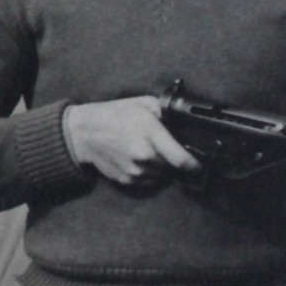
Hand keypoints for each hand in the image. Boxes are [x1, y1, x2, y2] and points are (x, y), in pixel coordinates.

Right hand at [65, 96, 199, 185]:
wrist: (84, 133)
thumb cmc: (116, 115)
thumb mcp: (144, 104)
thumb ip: (168, 113)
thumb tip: (187, 122)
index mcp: (151, 134)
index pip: (180, 159)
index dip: (195, 165)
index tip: (201, 165)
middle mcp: (144, 156)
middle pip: (173, 167)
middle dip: (174, 160)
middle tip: (167, 148)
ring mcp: (135, 171)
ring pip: (161, 175)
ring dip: (162, 167)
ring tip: (150, 151)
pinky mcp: (128, 181)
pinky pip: (148, 181)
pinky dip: (149, 173)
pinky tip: (139, 159)